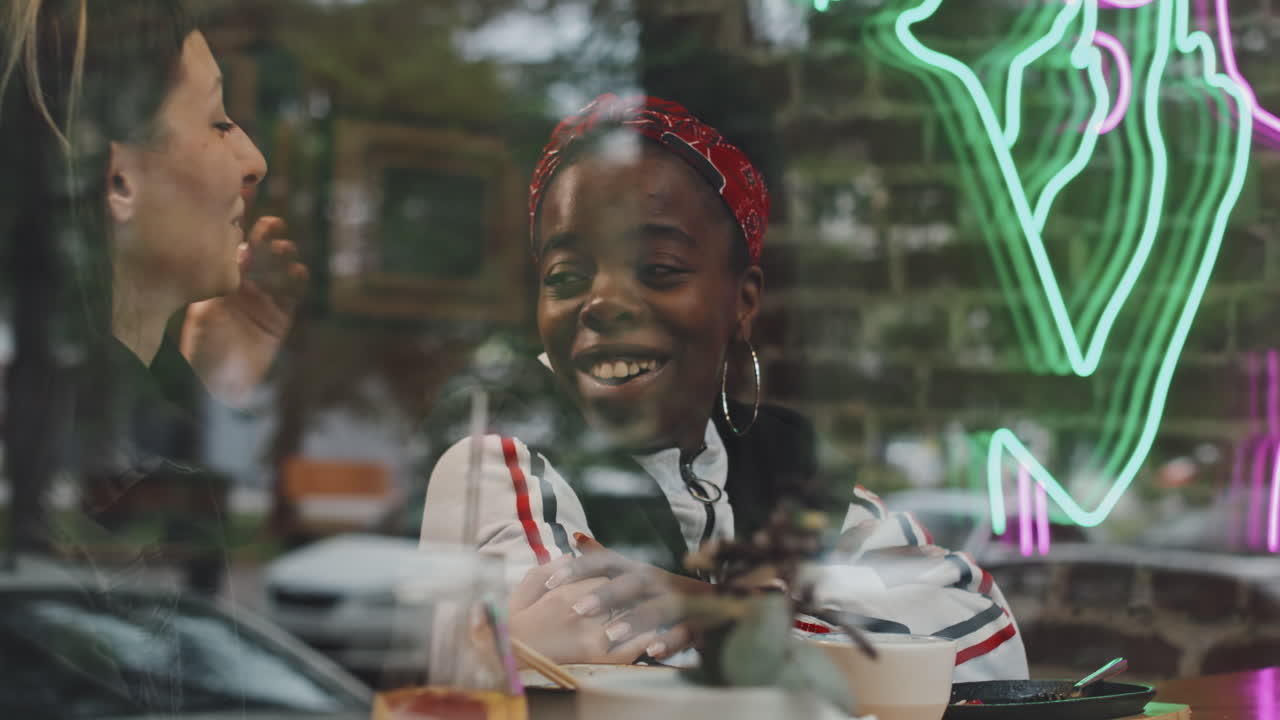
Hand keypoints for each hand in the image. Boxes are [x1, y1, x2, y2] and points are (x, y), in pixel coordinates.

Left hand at [181, 216, 308, 405]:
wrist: (220, 385)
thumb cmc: (204, 348)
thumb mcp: (205, 310)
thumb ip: (224, 280)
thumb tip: (241, 248)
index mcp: (218, 279)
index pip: (231, 245)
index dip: (239, 222)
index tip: (247, 197)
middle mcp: (241, 285)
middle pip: (258, 252)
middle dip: (266, 236)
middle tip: (272, 225)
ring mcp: (262, 301)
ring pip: (278, 269)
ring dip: (282, 256)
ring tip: (283, 249)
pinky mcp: (280, 318)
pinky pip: (293, 293)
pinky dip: (297, 280)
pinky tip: (297, 271)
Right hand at [508, 558, 657, 664]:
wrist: (508, 658)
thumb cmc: (513, 625)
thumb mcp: (523, 591)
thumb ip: (546, 570)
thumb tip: (568, 555)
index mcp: (565, 593)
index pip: (603, 576)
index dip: (609, 579)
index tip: (609, 584)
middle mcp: (582, 611)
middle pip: (620, 594)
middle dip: (628, 595)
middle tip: (633, 598)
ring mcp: (592, 634)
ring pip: (629, 616)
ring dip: (642, 614)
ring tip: (653, 613)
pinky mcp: (597, 658)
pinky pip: (628, 649)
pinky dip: (643, 642)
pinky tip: (652, 637)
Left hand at [537, 534, 709, 659]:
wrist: (726, 601)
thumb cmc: (668, 590)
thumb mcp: (638, 571)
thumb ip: (608, 556)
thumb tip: (577, 536)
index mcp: (641, 570)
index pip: (608, 562)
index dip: (579, 569)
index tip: (550, 582)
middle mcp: (659, 580)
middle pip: (632, 582)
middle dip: (604, 594)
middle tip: (577, 609)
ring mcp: (682, 600)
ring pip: (658, 607)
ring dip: (634, 619)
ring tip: (610, 635)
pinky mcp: (701, 621)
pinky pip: (686, 630)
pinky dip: (670, 641)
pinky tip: (652, 651)